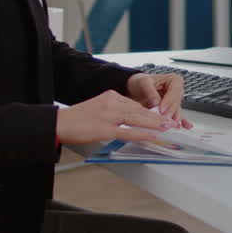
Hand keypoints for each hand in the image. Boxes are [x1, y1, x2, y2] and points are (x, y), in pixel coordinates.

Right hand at [55, 90, 173, 145]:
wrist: (59, 122)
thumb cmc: (77, 118)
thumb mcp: (98, 107)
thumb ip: (113, 111)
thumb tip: (127, 120)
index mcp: (111, 96)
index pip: (135, 104)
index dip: (151, 112)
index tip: (162, 116)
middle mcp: (112, 102)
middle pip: (140, 109)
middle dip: (158, 117)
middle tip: (172, 122)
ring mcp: (109, 115)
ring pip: (138, 118)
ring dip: (155, 124)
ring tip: (168, 128)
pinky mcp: (105, 128)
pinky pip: (128, 131)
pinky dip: (142, 134)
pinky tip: (152, 136)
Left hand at [127, 73, 192, 128]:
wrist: (136, 89)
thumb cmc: (141, 83)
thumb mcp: (143, 83)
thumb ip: (150, 92)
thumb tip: (156, 102)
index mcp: (174, 80)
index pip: (174, 92)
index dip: (168, 101)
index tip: (162, 109)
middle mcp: (177, 91)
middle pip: (176, 103)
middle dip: (170, 112)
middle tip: (164, 119)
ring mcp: (175, 102)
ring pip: (177, 112)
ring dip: (173, 119)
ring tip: (170, 126)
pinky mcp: (172, 111)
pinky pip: (177, 117)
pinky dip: (181, 123)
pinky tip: (185, 127)